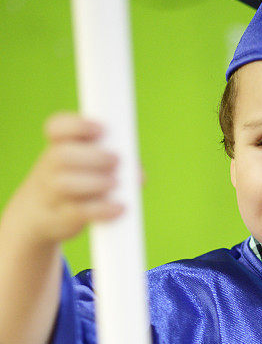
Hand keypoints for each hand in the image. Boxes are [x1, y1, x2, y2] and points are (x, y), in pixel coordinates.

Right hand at [10, 112, 125, 244]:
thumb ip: (113, 164)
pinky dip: (101, 209)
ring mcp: (52, 193)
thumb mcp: (85, 167)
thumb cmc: (72, 185)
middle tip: (116, 160)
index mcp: (58, 146)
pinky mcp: (62, 217)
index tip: (100, 129)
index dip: (77, 126)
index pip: (56, 128)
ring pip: (66, 184)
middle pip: (62, 155)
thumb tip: (139, 174)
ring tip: (116, 183)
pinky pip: (78, 212)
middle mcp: (50, 167)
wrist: (39, 217)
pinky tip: (119, 207)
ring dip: (96, 182)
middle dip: (94, 157)